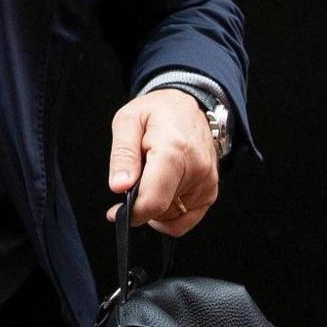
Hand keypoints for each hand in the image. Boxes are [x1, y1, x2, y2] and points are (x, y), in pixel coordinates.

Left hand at [106, 89, 219, 234]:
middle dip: (139, 204)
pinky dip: (170, 216)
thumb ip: (122, 154)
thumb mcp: (127, 121)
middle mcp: (197, 169)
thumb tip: (119, 187)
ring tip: (150, 178)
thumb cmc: (155, 112)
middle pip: (160, 209)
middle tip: (132, 182)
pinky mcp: (211, 191)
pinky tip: (160, 198)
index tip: (115, 212)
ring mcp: (207, 182)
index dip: (132, 213)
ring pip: (171, 216)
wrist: (186, 107)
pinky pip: (187, 219)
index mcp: (174, 151)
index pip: (153, 200)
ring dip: (154, 208)